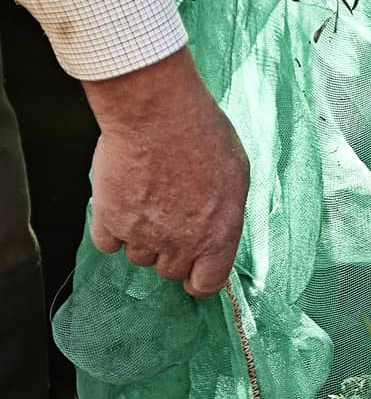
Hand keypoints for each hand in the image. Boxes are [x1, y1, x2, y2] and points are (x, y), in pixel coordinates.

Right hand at [83, 48, 248, 297]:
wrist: (157, 114)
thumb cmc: (201, 134)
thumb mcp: (236, 174)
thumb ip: (225, 210)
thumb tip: (218, 224)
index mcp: (218, 237)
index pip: (206, 284)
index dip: (198, 280)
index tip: (193, 274)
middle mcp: (181, 244)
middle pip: (169, 271)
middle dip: (169, 252)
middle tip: (168, 221)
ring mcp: (144, 235)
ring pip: (138, 257)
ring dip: (140, 238)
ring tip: (144, 203)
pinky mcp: (111, 220)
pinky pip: (106, 243)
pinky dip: (110, 230)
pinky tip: (118, 206)